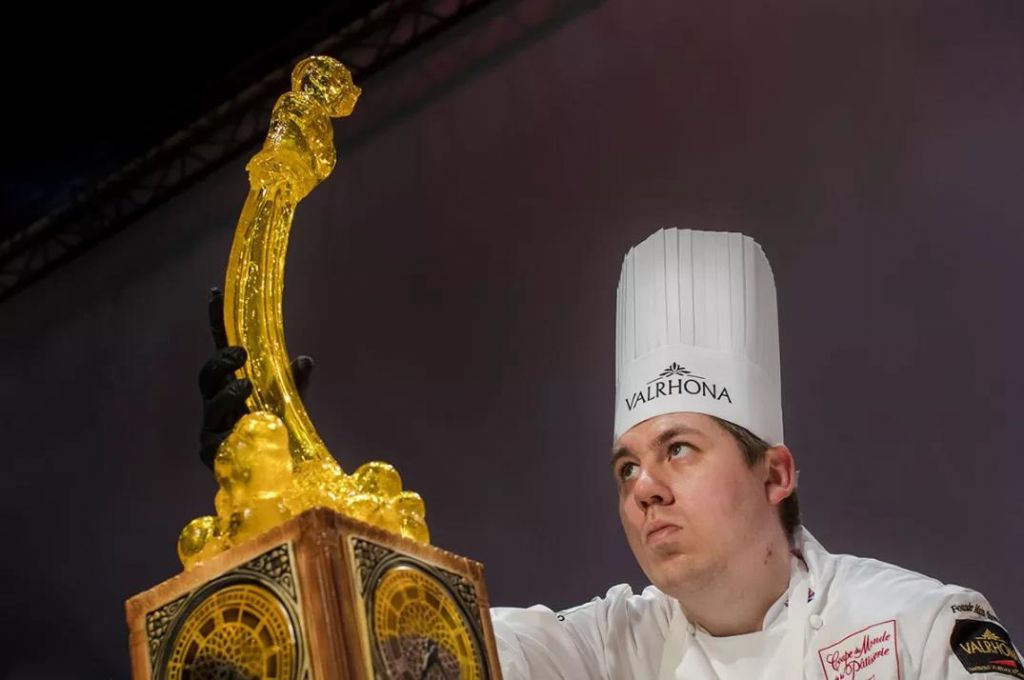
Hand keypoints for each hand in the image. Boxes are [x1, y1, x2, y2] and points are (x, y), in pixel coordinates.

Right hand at [197, 287, 312, 468]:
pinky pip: (214, 432)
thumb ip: (296, 382)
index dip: (218, 323)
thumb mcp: (292, 404)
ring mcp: (213, 427)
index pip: (222, 350)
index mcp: (233, 386)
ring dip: (227, 389)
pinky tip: (244, 418)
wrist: (282, 479)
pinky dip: (228, 422)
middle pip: (208, 374)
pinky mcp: (213, 451)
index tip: (215, 294)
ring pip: (210, 401)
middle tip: (241, 353)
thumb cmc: (282, 437)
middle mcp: (218, 404)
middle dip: (220, 360)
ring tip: (246, 386)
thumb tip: (305, 359)